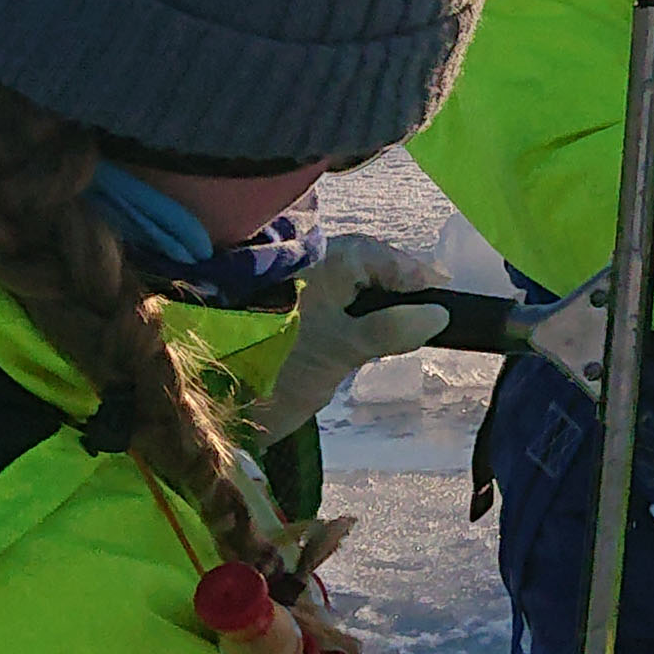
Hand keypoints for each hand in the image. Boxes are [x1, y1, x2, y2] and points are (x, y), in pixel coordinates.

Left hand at [255, 232, 451, 442]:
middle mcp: (309, 265)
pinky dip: (350, 315)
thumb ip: (391, 329)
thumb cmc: (280, 366)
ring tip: (400, 328)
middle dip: (395, 287)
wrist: (207, 397)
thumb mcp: (342, 349)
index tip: (446, 294)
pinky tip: (360, 337)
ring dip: (372, 302)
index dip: (416, 274)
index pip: (384, 256)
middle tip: (427, 314)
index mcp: (324, 261)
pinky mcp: (282, 313)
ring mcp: (294, 288)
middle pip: (365, 266)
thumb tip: (437, 314)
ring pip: (346, 284)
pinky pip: (328, 302)